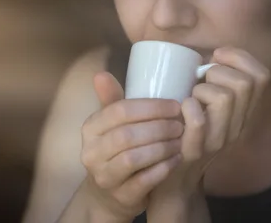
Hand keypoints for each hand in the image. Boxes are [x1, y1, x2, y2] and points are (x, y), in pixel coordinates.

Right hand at [80, 72, 184, 220]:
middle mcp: (91, 153)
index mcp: (90, 128)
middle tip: (180, 123)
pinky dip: (162, 169)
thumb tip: (101, 73)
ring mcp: (104, 177)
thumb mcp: (112, 124)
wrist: (109, 193)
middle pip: (126, 135)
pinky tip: (176, 159)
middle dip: (158, 127)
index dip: (149, 107)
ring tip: (180, 140)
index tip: (174, 104)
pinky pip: (143, 181)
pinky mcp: (120, 196)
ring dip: (161, 147)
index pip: (119, 111)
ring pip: (134, 158)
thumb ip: (112, 99)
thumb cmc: (116, 149)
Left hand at [150, 47, 270, 199]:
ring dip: (202, 89)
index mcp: (243, 111)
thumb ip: (214, 83)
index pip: (261, 76)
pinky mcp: (196, 151)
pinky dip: (188, 106)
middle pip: (244, 83)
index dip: (241, 57)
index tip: (217, 56)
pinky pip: (199, 120)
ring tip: (191, 98)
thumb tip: (206, 55)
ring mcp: (219, 140)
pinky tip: (182, 108)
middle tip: (201, 82)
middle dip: (218, 72)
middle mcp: (238, 125)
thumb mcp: (209, 105)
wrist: (174, 178)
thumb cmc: (186, 131)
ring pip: (225, 97)